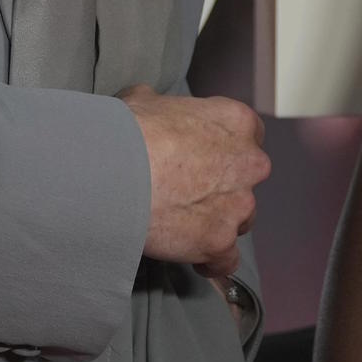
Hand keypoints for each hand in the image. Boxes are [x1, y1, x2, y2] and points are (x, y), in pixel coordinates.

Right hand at [122, 86, 267, 272]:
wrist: (113, 171)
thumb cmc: (127, 131)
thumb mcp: (144, 99)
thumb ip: (163, 106)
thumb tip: (150, 106)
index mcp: (236, 121)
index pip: (249, 137)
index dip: (225, 151)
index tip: (204, 159)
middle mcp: (248, 163)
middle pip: (246, 180)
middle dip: (224, 188)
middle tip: (189, 193)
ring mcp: (237, 205)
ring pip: (241, 220)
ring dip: (218, 223)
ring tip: (184, 227)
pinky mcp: (220, 241)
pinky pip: (226, 260)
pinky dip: (212, 261)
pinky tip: (194, 259)